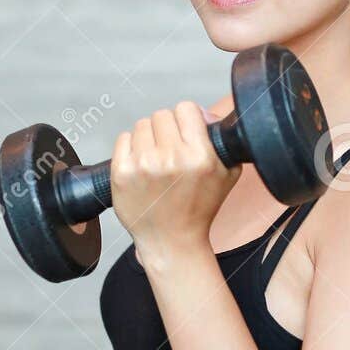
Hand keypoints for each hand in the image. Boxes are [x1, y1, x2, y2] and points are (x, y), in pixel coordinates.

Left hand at [110, 99, 240, 261]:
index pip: (186, 108)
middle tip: (170, 149)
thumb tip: (203, 113)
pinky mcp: (122, 172)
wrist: (172, 241)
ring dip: (149, 138)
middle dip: (167, 129)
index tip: (186, 132)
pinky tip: (141, 164)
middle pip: (162, 115)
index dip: (187, 118)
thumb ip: (222, 139)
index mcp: (199, 156)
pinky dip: (131, 147)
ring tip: (156, 159)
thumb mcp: (227, 173)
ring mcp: (144, 165)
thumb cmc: (199, 208)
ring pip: (142, 125)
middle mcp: (171, 158)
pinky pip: (123, 138)